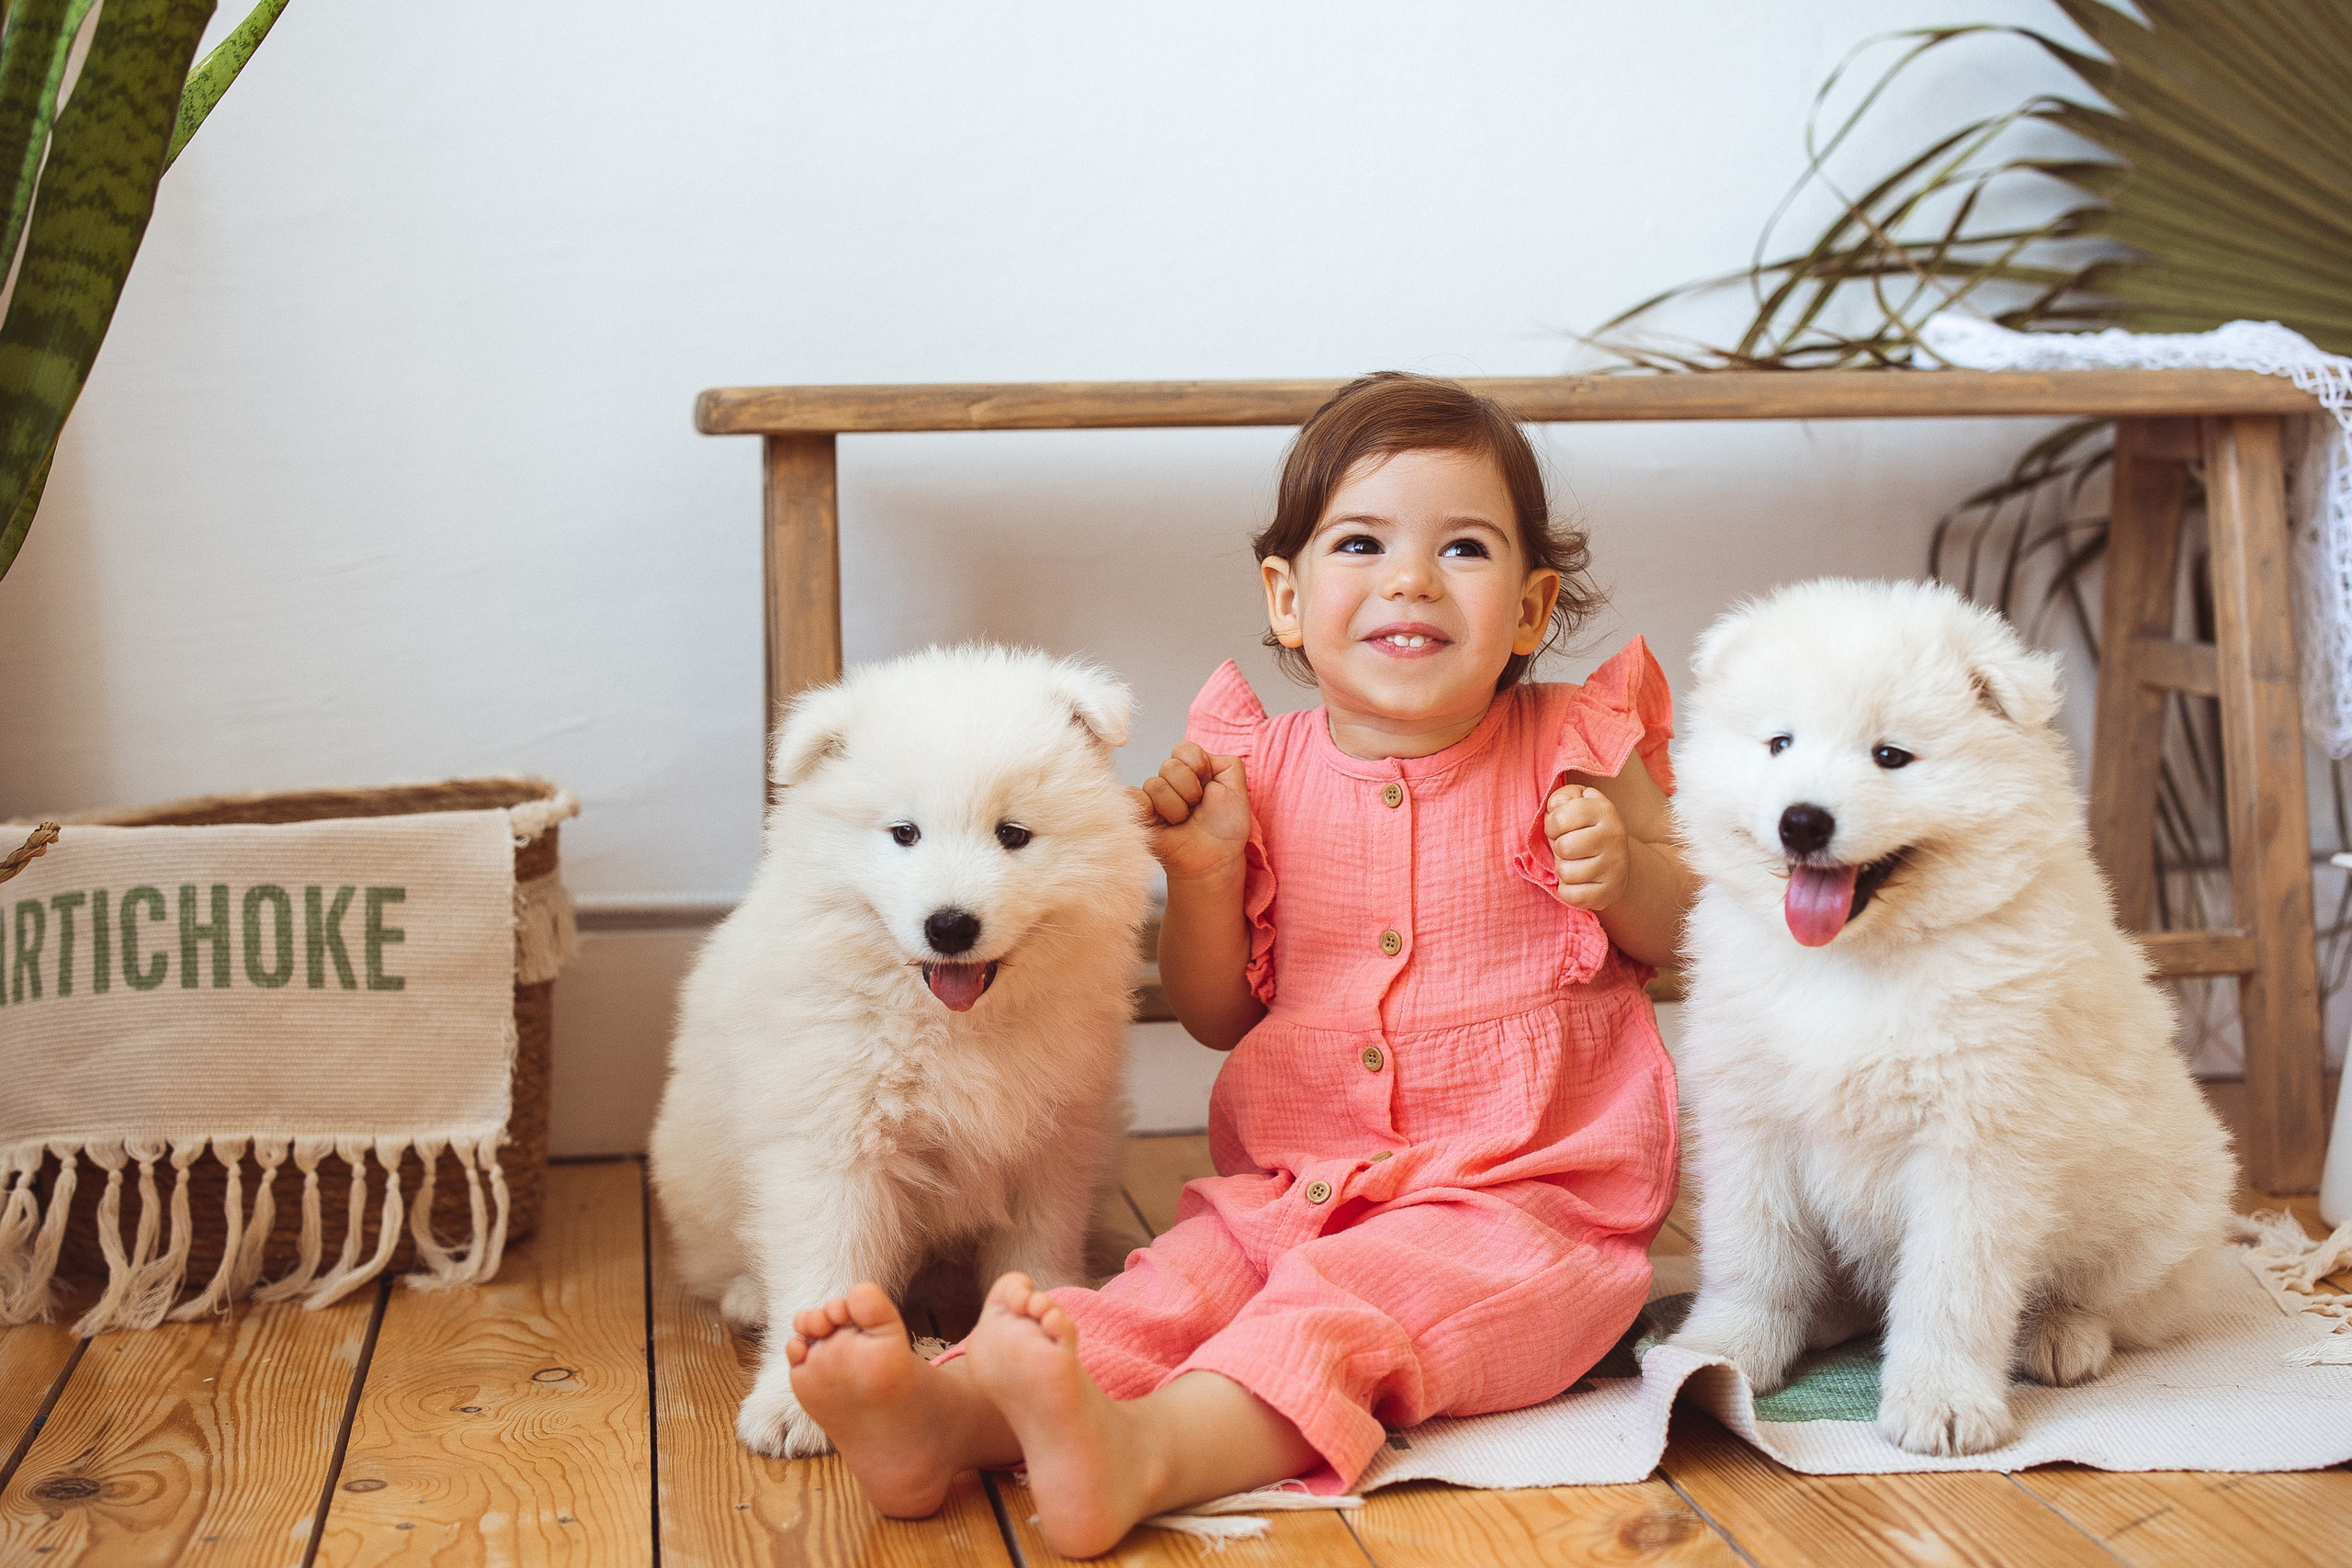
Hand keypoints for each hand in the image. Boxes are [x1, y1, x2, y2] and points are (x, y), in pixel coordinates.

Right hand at [1131, 741, 1249, 884]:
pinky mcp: (1140, 814)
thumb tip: (1203, 756)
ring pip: (1155, 785)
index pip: (1184, 749)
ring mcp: (1155, 797)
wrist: (1214, 859)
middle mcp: (1172, 780)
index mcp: (1193, 770)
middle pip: (1169, 766)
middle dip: (1190, 790)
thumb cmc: (1226, 828)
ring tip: (1183, 822)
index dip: (1198, 767)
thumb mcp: (1238, 790)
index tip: (1209, 787)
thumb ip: (1228, 764)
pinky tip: (1162, 823)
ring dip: (1175, 808)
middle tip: (1197, 809)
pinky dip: (1146, 808)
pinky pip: (1132, 797)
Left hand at [1546, 783, 1630, 910]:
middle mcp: (1614, 836)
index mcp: (1604, 810)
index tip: (1559, 828)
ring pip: (1566, 873)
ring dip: (1563, 870)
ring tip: (1575, 863)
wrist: (1618, 861)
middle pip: (1563, 847)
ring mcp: (1615, 866)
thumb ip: (1562, 797)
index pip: (1559, 818)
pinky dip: (1568, 891)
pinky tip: (1579, 881)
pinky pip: (1572, 895)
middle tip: (1568, 848)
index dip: (1552, 825)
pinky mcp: (1610, 892)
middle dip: (1558, 848)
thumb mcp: (1577, 804)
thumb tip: (1555, 806)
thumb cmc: (1586, 829)